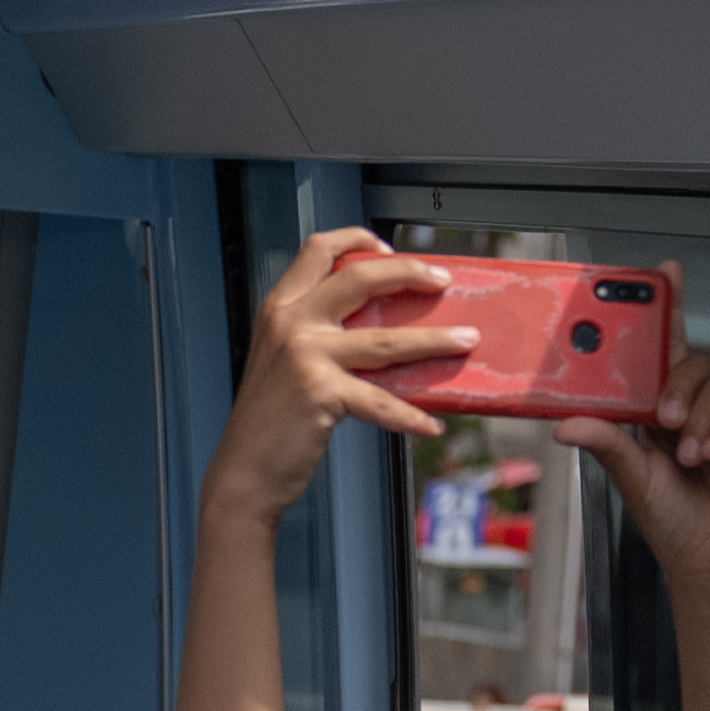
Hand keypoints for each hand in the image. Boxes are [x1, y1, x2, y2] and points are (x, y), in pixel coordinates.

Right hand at [201, 228, 474, 529]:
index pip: (319, 250)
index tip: (391, 249)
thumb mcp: (284, 361)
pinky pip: (382, 402)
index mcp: (280, 308)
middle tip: (443, 282)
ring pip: (387, 339)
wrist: (243, 471)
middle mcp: (290, 323)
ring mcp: (305, 355)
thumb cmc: (271, 420)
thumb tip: (389, 329)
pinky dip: (411, 416)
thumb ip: (322, 335)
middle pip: (360, 278)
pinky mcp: (321, 392)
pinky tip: (431, 424)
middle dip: (410, 273)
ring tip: (466, 340)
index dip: (358, 240)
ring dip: (435, 340)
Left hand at [558, 305, 709, 612]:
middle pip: (689, 364)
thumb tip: (564, 423)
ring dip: (699, 417)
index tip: (665, 274)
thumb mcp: (634, 483)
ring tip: (690, 457)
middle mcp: (695, 411)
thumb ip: (608, 446)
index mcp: (658, 415)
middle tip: (663, 418)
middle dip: (675, 381)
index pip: (661, 353)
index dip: (667, 311)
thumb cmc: (675, 528)